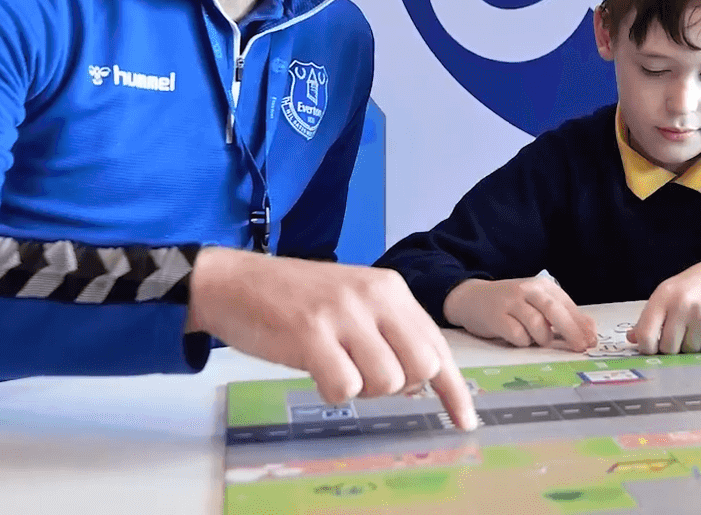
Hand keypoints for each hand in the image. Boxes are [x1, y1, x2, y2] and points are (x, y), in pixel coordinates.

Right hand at [186, 247, 477, 429]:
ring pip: (386, 381)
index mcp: (390, 288)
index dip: (454, 388)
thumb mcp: (355, 301)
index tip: (464, 419)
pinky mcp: (310, 334)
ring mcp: (343, 314)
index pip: (437, 344)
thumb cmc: (296, 299)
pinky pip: (344, 387)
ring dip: (363, 389)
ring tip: (337, 368)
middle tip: (368, 377)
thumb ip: (390, 332)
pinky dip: (333, 391)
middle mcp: (374, 297)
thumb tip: (420, 381)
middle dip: (400, 386)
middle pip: (421, 367)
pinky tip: (317, 373)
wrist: (235, 281)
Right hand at [443, 276, 596, 350]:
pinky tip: (518, 338)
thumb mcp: (538, 304)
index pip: (567, 305)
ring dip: (542, 339)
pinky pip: (518, 336)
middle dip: (571, 331)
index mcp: (542, 286)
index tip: (592, 340)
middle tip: (580, 348)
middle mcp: (528, 290)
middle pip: (555, 312)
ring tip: (536, 339)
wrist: (472, 298)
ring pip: (537, 326)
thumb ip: (563, 315)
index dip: (581, 324)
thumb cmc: (510, 305)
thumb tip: (591, 330)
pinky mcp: (496, 317)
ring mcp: (511, 302)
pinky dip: (523, 342)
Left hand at [631, 220, 700, 354]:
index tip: (652, 349)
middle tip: (683, 336)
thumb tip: (632, 338)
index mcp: (664, 295)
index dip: (646, 348)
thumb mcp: (672, 291)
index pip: (646, 334)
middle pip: (667, 348)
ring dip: (693, 347)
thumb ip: (652, 315)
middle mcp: (682, 306)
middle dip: (673, 348)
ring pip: (688, 352)